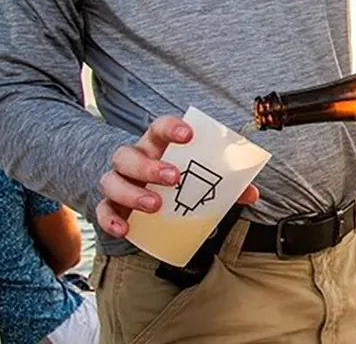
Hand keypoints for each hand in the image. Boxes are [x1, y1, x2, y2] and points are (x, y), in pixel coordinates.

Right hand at [96, 115, 259, 237]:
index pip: (159, 127)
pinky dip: (110, 220)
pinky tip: (125, 229)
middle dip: (150, 166)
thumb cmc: (175, 176)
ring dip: (132, 193)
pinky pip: (102, 210)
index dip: (172, 127)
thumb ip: (226, 183)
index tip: (188, 134)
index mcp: (156, 144)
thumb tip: (253, 193)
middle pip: (130, 155)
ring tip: (155, 205)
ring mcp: (118, 181)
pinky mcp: (110, 205)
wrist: (140, 187)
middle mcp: (133, 158)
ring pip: (112, 180)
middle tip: (174, 178)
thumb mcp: (198, 175)